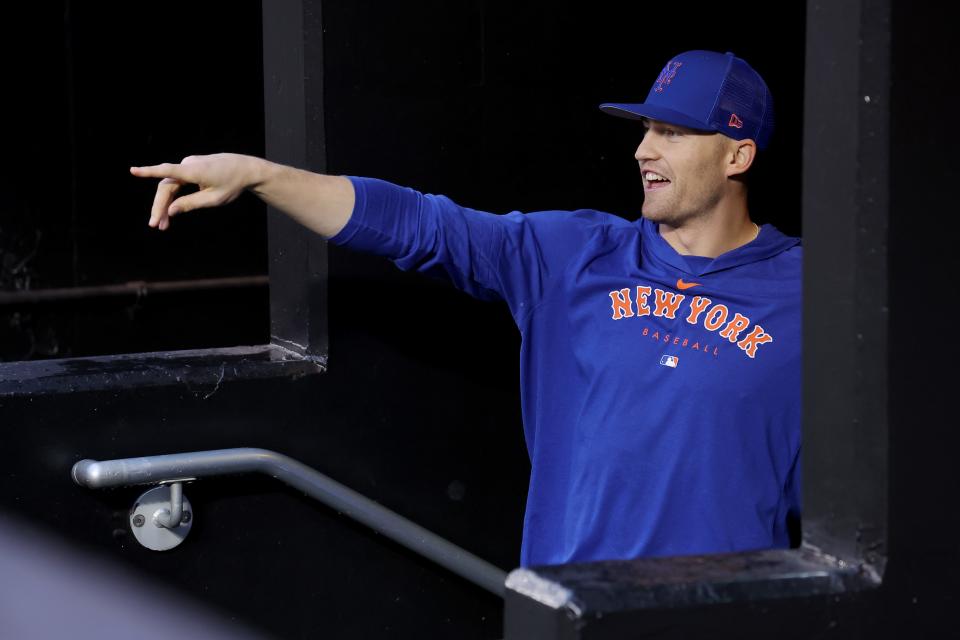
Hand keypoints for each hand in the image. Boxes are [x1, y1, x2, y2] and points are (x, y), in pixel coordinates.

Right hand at [130, 153, 259, 229]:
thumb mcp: (213, 199)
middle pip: (167, 186)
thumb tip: (171, 211)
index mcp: (194, 171)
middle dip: (161, 207)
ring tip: (162, 225)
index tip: (133, 171)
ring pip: (171, 186)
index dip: (149, 172)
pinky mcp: (191, 167)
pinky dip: (173, 197)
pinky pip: (177, 183)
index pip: (168, 172)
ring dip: (166, 204)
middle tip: (156, 226)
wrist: (246, 169)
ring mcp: (189, 164)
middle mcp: (188, 164)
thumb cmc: (232, 185)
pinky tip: (170, 212)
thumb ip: (191, 204)